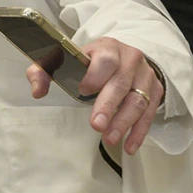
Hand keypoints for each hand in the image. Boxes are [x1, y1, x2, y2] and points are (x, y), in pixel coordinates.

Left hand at [27, 37, 163, 155]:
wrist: (123, 55)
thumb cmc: (90, 61)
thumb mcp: (67, 59)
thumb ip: (44, 71)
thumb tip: (37, 91)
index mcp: (107, 47)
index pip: (105, 59)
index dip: (95, 75)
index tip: (83, 90)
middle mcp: (130, 59)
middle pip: (121, 83)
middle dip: (108, 106)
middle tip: (96, 125)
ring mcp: (145, 75)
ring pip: (138, 100)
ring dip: (124, 122)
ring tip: (109, 139)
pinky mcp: (155, 91)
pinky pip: (150, 113)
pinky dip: (140, 131)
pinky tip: (129, 146)